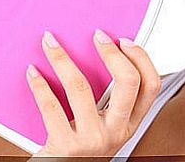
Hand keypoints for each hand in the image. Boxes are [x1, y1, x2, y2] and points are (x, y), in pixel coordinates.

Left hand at [26, 29, 160, 156]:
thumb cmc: (80, 147)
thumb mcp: (105, 126)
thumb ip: (110, 101)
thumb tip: (102, 54)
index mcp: (130, 123)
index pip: (151, 85)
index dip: (141, 58)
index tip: (123, 40)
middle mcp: (117, 131)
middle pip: (128, 82)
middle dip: (112, 52)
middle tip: (96, 35)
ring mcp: (92, 139)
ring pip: (81, 86)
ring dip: (62, 58)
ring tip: (50, 43)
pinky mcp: (66, 146)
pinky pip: (50, 106)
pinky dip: (39, 84)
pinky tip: (33, 72)